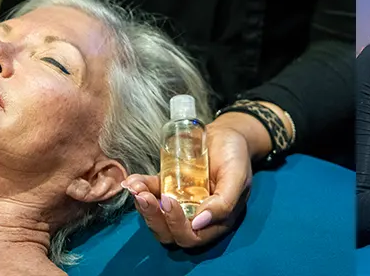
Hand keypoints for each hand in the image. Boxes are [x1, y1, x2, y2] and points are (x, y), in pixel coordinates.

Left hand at [123, 122, 251, 248]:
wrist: (229, 133)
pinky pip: (152, 193)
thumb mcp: (237, 177)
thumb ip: (224, 203)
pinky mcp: (170, 186)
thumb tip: (198, 222)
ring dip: (144, 206)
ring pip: (157, 216)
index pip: (191, 236)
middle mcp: (196, 216)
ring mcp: (181, 202)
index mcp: (215, 221)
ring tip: (136, 189)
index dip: (177, 225)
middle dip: (154, 218)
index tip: (169, 201)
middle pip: (169, 232)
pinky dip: (141, 188)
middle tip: (145, 198)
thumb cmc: (236, 155)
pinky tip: (133, 181)